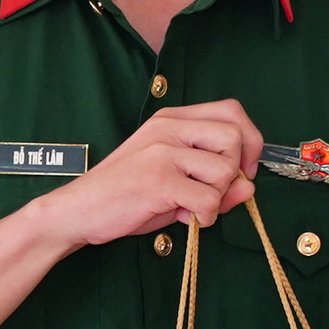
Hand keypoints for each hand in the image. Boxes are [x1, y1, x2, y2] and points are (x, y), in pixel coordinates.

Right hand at [39, 98, 262, 249]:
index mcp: (171, 119)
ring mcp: (163, 151)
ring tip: (191, 206)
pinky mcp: (158, 179)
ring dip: (217, 198)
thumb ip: (212, 180)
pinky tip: (185, 218)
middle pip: (235, 138)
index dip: (249, 140)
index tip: (242, 168)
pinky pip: (209, 199)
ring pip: (225, 171)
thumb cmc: (125, 195)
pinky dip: (205, 216)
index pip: (232, 111)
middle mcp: (168, 127)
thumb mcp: (173, 181)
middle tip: (214, 192)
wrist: (78, 210)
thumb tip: (250, 187)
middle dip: (235, 172)